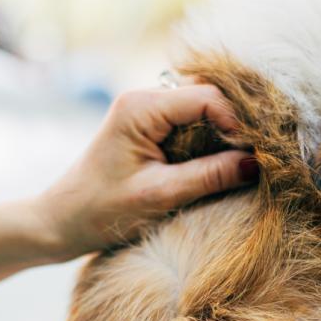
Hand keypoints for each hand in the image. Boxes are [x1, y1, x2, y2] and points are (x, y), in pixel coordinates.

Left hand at [31, 84, 256, 260]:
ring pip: (204, 110)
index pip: (207, 98)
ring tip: (245, 163)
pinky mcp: (151, 128)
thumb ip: (209, 177)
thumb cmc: (100, 212)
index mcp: (140, 107)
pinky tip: (224, 164)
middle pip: (209, 97)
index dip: (238, 123)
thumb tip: (257, 164)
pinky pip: (193, 124)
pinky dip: (212, 141)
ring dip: (226, 134)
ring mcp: (147, 112)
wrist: (60, 222)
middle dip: (237, 125)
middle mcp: (144, 99)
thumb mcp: (160, 196)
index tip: (258, 156)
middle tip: (260, 159)